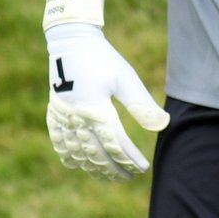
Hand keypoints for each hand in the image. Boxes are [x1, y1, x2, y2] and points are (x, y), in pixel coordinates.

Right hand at [44, 0, 168, 179]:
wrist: (71, 39)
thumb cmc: (102, 58)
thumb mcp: (125, 78)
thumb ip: (141, 104)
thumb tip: (163, 125)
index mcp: (96, 107)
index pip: (116, 143)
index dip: (129, 158)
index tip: (143, 167)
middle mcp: (77, 115)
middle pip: (96, 153)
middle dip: (113, 169)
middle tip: (129, 177)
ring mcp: (63, 115)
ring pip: (76, 151)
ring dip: (93, 167)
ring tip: (109, 176)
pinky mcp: (55, 111)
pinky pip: (58, 140)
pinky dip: (69, 155)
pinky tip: (79, 163)